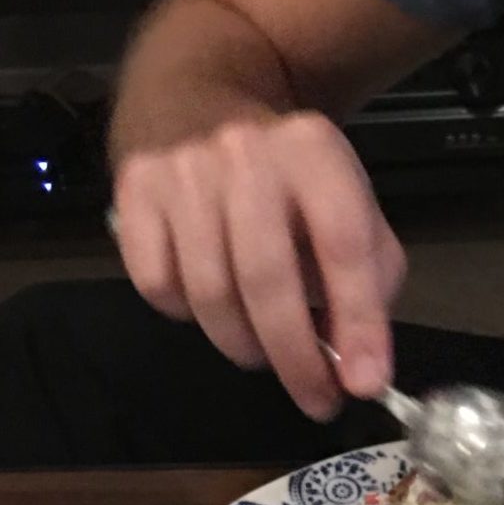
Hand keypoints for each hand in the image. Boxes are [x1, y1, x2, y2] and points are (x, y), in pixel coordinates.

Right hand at [112, 111, 405, 419]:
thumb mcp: (354, 212)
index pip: (343, 246)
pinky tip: (216, 307)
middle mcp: (244, 153)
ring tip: (267, 354)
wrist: (204, 103)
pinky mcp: (132, 190)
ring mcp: (180, 170)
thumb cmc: (295, 184)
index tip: (366, 384)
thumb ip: (370, 285)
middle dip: (295, 358)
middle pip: (266, 279)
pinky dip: (189, 315)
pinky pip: (158, 285)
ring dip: (245, 345)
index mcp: (314, 151)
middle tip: (317, 400)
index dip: (358, 323)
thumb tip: (359, 369)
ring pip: (209, 293)